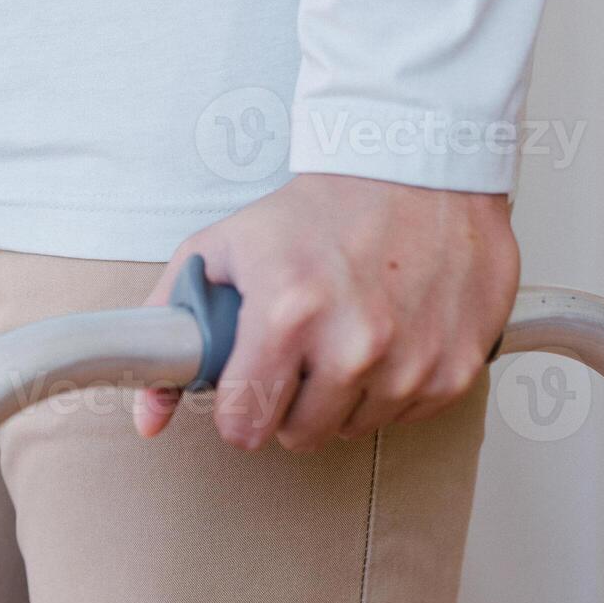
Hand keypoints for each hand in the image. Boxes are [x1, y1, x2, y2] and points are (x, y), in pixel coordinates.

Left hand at [134, 173, 518, 451]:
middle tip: (298, 350)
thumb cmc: (316, 210)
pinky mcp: (455, 369)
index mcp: (288, 313)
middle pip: (297, 435)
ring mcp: (411, 361)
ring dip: (341, 395)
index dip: (237, 408)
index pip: (244, 423)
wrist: (416, 167)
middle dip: (288, 401)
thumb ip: (167, 330)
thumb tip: (148, 420)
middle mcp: (354, 344)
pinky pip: (405, 415)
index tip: (244, 388)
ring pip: (350, 428)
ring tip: (344, 333)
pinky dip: (391, 386)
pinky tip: (389, 334)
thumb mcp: (221, 251)